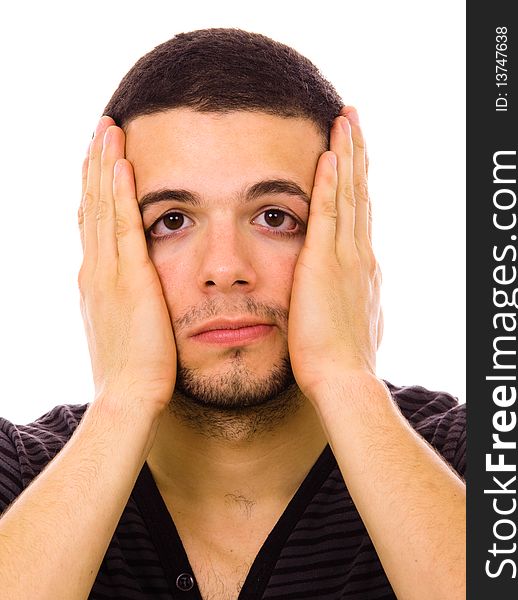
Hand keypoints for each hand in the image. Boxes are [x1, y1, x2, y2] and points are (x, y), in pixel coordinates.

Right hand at [78, 117, 176, 415]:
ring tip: (108, 131)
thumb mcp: (124, 328)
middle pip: (93, 206)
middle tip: (100, 130)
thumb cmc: (133, 370)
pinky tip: (123, 165)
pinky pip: (124, 228)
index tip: (100, 160)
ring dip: (104, 167)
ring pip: (103, 208)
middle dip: (95, 166)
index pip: (93, 223)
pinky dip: (121, 195)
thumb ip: (125, 302)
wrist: (127, 398)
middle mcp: (96, 270)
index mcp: (96, 280)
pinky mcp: (129, 281)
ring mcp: (108, 273)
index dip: (95, 189)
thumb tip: (132, 290)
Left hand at [288, 107, 382, 401]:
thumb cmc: (342, 360)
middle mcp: (360, 255)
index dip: (359, 182)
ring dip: (347, 156)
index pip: (361, 215)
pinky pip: (329, 213)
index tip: (354, 157)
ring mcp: (346, 257)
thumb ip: (352, 301)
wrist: (343, 380)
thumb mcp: (353, 322)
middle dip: (357, 156)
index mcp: (362, 268)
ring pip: (349, 195)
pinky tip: (329, 154)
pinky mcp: (325, 264)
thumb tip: (353, 295)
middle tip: (353, 121)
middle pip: (360, 195)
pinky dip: (331, 183)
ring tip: (345, 121)